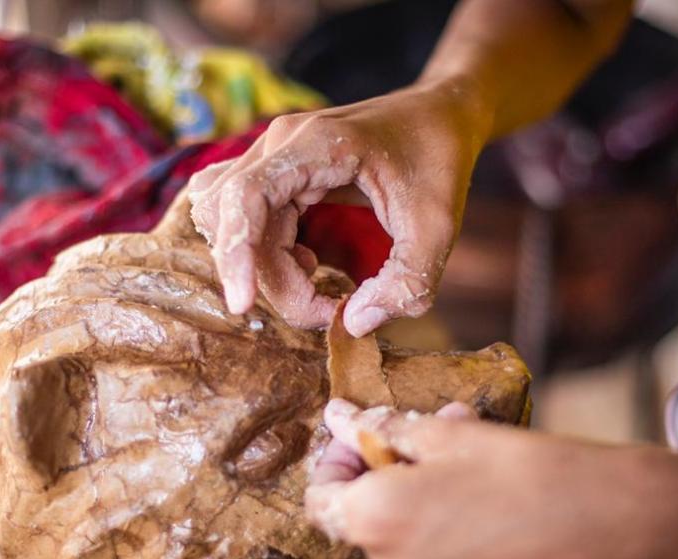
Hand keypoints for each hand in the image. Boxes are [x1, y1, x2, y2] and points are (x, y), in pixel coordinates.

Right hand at [188, 79, 488, 335]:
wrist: (442, 114)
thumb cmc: (440, 160)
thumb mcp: (439, 227)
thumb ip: (407, 282)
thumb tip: (354, 324)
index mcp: (316, 143)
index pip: (245, 195)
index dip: (236, 252)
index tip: (242, 304)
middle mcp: (281, 144)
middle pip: (237, 221)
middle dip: (271, 279)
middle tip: (329, 310)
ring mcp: (274, 157)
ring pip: (235, 226)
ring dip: (267, 269)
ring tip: (320, 283)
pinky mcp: (278, 174)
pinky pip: (248, 221)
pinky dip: (268, 255)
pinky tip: (309, 264)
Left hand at [305, 399, 668, 558]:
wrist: (617, 525)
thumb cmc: (533, 470)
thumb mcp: (451, 434)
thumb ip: (385, 430)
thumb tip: (340, 418)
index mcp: (376, 520)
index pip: (321, 497)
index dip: (340, 463)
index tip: (368, 442)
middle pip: (371, 531)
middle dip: (397, 491)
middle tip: (443, 456)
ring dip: (431, 530)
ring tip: (484, 497)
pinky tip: (505, 539)